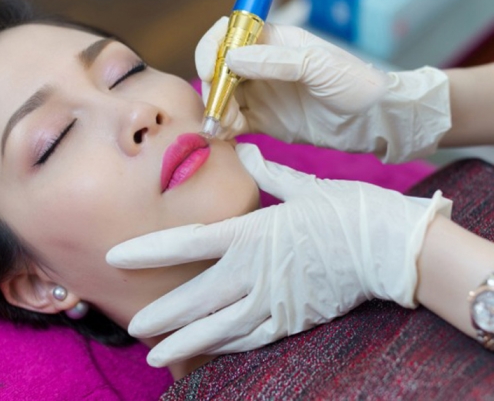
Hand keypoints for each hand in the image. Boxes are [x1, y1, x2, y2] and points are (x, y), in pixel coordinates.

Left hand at [107, 144, 450, 366]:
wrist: (391, 247)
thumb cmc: (348, 211)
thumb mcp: (303, 186)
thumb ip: (268, 173)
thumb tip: (246, 152)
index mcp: (253, 232)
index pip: (188, 243)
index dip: (149, 250)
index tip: (117, 257)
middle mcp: (256, 270)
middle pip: (198, 297)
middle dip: (162, 314)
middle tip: (133, 327)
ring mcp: (274, 300)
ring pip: (219, 328)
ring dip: (184, 342)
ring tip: (155, 356)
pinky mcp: (293, 319)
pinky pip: (251, 337)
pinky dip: (224, 346)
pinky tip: (205, 353)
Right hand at [196, 18, 450, 162]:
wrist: (374, 122)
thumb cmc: (355, 84)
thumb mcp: (318, 66)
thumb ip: (275, 61)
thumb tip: (231, 59)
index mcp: (274, 41)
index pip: (230, 35)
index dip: (212, 50)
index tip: (208, 72)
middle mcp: (262, 66)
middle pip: (220, 70)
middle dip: (213, 89)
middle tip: (219, 111)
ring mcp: (261, 94)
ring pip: (223, 98)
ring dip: (217, 112)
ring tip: (226, 128)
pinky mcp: (264, 121)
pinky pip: (234, 123)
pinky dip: (225, 129)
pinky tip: (227, 136)